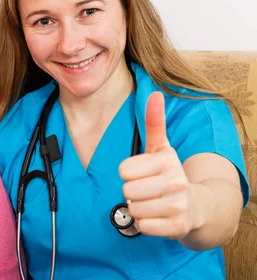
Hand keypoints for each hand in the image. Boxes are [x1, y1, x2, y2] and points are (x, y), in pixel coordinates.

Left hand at [119, 92, 197, 239]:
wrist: (197, 206)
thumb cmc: (169, 173)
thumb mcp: (161, 147)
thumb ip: (154, 122)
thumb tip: (155, 94)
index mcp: (167, 160)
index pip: (123, 170)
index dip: (128, 173)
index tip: (142, 173)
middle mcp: (176, 182)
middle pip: (127, 190)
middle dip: (132, 192)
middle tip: (147, 190)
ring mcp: (178, 206)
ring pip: (134, 209)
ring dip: (138, 208)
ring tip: (153, 202)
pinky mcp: (177, 227)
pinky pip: (142, 226)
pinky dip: (145, 223)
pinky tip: (157, 216)